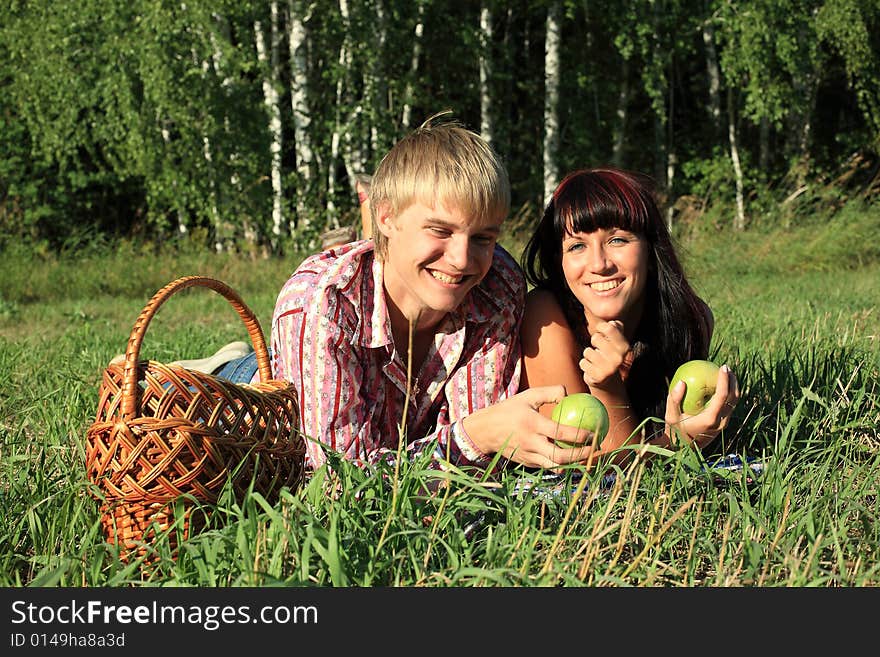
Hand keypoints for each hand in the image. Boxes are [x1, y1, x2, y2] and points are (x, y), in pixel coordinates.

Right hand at [462, 385, 602, 469]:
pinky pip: (548, 466)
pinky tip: (573, 458)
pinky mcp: (527, 463)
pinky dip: (562, 464)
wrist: (485, 431)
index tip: (595, 432)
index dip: (581, 435)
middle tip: (595, 449)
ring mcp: (528, 456)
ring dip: (574, 463)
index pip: (561, 433)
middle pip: (560, 456)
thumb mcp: (527, 396)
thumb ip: (549, 392)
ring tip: (588, 456)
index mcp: (532, 424)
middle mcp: (530, 442)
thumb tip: (568, 393)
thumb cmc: (509, 410)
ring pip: (556, 466)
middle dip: (582, 455)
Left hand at [580, 320, 629, 391]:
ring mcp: (609, 368)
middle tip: (599, 348)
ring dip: (589, 355)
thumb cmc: (609, 356)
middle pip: (596, 338)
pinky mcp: (599, 376)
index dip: (601, 326)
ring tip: (596, 360)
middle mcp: (618, 357)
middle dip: (594, 342)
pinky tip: (592, 368)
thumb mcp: (616, 342)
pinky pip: (583, 363)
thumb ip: (616, 329)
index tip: (599, 328)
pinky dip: (585, 365)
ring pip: (587, 351)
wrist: (608, 380)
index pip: (610, 328)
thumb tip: (613, 322)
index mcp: (624, 347)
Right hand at [664, 364, 739, 448]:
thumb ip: (674, 399)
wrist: (683, 450)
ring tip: (727, 374)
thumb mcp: (670, 416)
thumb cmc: (675, 431)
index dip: (725, 380)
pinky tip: (722, 385)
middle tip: (726, 367)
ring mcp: (724, 424)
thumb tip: (682, 382)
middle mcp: (720, 422)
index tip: (722, 367)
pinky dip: (729, 394)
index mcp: (710, 419)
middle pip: (734, 398)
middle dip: (733, 380)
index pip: (723, 396)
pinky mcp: (723, 425)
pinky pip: (730, 406)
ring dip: (733, 386)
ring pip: (735, 402)